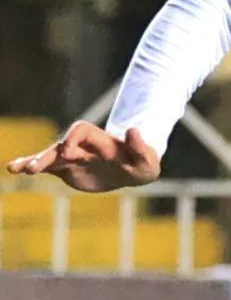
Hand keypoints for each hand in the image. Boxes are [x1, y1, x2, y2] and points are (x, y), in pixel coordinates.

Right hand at [7, 122, 160, 191]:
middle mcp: (83, 146)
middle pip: (61, 145)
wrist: (133, 171)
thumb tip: (133, 129)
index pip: (81, 132)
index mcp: (101, 140)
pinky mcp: (67, 169)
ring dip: (35, 161)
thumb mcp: (147, 159)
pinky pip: (46, 167)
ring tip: (16, 168)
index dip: (73, 139)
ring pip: (50, 156)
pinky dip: (30, 166)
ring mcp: (73, 157)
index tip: (68, 152)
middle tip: (36, 166)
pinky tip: (14, 169)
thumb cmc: (142, 164)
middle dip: (49, 155)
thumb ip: (140, 146)